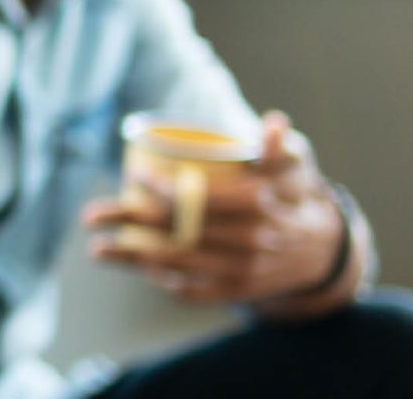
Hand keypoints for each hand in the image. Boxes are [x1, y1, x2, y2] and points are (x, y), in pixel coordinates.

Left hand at [81, 111, 345, 307]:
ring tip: (98, 250)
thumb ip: (278, 146)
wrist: (321, 250)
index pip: (201, 195)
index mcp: (261, 204)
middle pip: (179, 230)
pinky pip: (196, 290)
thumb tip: (273, 121)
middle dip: (130, 222)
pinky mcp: (239, 290)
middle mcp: (251, 241)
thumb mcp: (296, 164)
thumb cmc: (296, 196)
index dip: (164, 187)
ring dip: (133, 259)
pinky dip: (167, 281)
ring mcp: (244, 270)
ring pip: (180, 264)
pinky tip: (141, 270)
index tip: (133, 174)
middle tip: (91, 215)